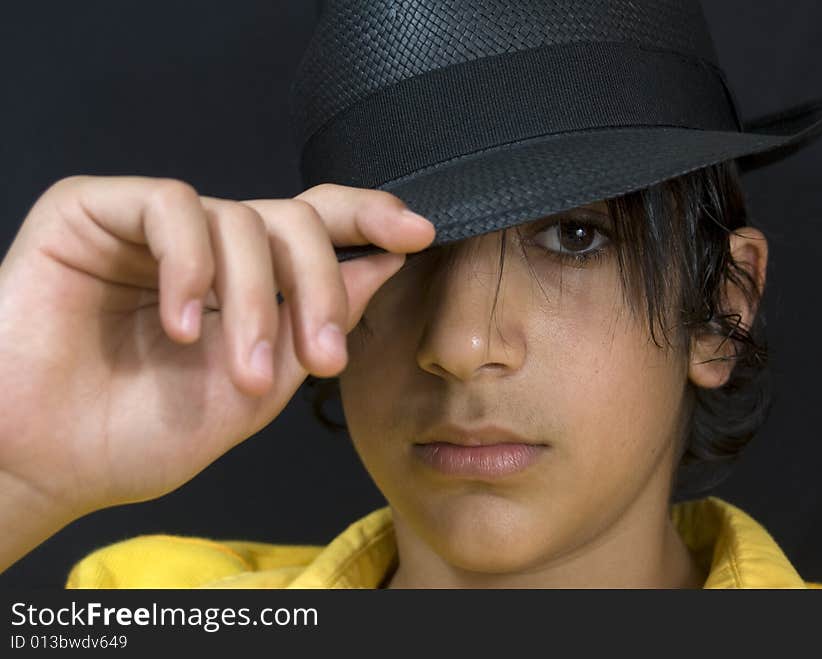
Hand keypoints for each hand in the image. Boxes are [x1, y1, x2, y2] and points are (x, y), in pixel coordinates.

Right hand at [0, 176, 433, 525]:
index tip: (416, 234)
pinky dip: (191, 266)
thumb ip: (312, 326)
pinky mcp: (95, 211)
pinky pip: (170, 206)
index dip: (368, 218)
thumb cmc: (140, 434)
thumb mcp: (255, 389)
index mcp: (243, 283)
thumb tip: (379, 268)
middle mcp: (206, 248)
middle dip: (321, 286)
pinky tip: (181, 323)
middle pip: (293, 220)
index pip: (315, 226)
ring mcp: (152, 228)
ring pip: (240, 216)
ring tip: (241, 370)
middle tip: (322, 358)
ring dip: (254, 302)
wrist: (45, 462)